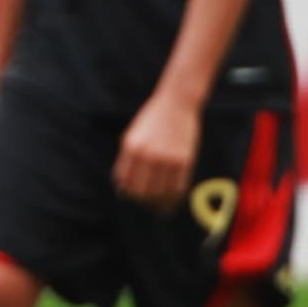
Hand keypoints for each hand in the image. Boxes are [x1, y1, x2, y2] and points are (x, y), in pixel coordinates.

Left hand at [113, 91, 201, 212]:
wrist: (177, 102)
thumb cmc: (153, 119)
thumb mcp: (133, 135)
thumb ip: (128, 159)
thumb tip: (123, 187)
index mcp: (131, 147)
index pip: (124, 181)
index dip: (127, 191)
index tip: (131, 194)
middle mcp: (147, 154)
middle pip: (140, 191)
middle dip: (142, 200)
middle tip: (146, 201)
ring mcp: (166, 158)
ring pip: (159, 193)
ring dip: (159, 202)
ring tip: (160, 204)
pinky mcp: (184, 160)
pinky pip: (177, 188)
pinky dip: (174, 196)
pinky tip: (172, 196)